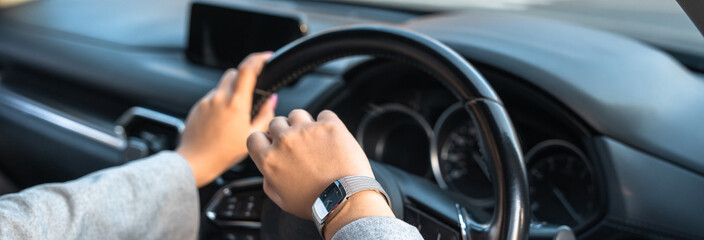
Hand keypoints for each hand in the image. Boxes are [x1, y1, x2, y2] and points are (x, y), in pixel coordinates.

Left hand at [177, 52, 276, 186]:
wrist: (195, 162)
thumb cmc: (223, 154)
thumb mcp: (251, 135)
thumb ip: (265, 115)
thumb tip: (272, 100)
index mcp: (235, 104)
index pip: (247, 70)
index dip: (258, 59)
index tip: (266, 57)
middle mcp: (219, 98)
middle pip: (233, 72)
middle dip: (244, 77)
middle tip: (251, 92)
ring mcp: (206, 101)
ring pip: (222, 86)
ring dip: (231, 92)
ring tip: (234, 115)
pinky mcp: (197, 107)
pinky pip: (212, 98)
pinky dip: (220, 103)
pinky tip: (221, 121)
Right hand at [247, 110, 393, 238]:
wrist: (346, 199)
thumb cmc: (316, 203)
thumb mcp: (281, 199)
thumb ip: (269, 181)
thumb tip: (268, 170)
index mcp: (269, 159)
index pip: (254, 137)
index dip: (265, 141)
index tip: (274, 145)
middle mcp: (284, 140)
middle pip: (276, 123)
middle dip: (285, 132)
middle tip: (299, 147)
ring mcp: (306, 130)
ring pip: (297, 114)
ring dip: (303, 124)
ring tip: (315, 140)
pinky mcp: (329, 125)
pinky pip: (324, 115)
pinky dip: (326, 124)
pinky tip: (331, 138)